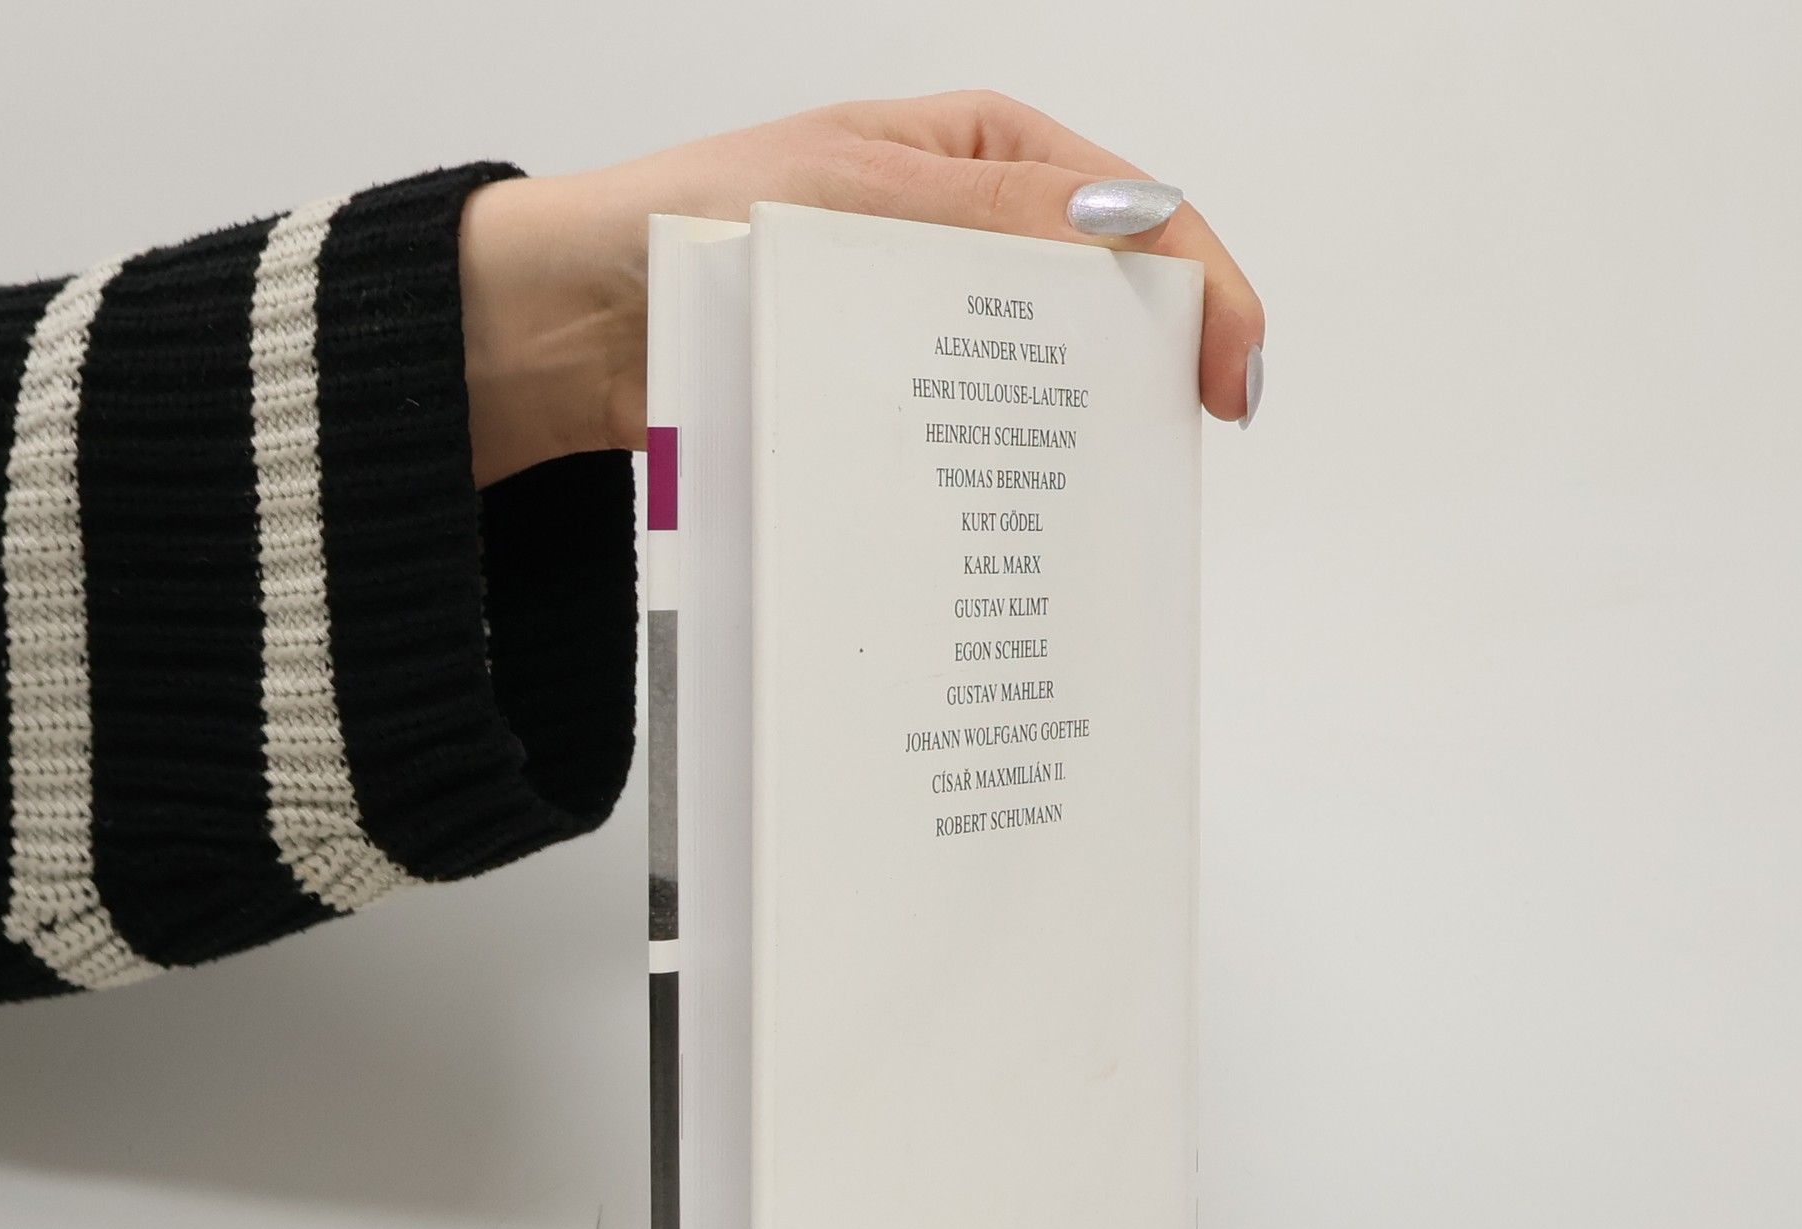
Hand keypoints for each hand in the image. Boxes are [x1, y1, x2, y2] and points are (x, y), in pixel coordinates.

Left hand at [458, 92, 1265, 487]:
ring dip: (1082, 421)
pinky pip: (971, 425)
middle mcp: (968, 232)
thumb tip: (1128, 233)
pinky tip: (1028, 504)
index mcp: (980, 151)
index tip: (1227, 373)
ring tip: (1123, 486)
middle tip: (1191, 436)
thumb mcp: (851, 193)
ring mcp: (931, 318)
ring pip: (1040, 369)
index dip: (1199, 284)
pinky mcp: (888, 393)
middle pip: (1103, 294)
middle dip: (1157, 358)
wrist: (574, 325)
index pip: (1131, 207)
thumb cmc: (690, 220)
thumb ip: (989, 216)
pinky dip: (1006, 461)